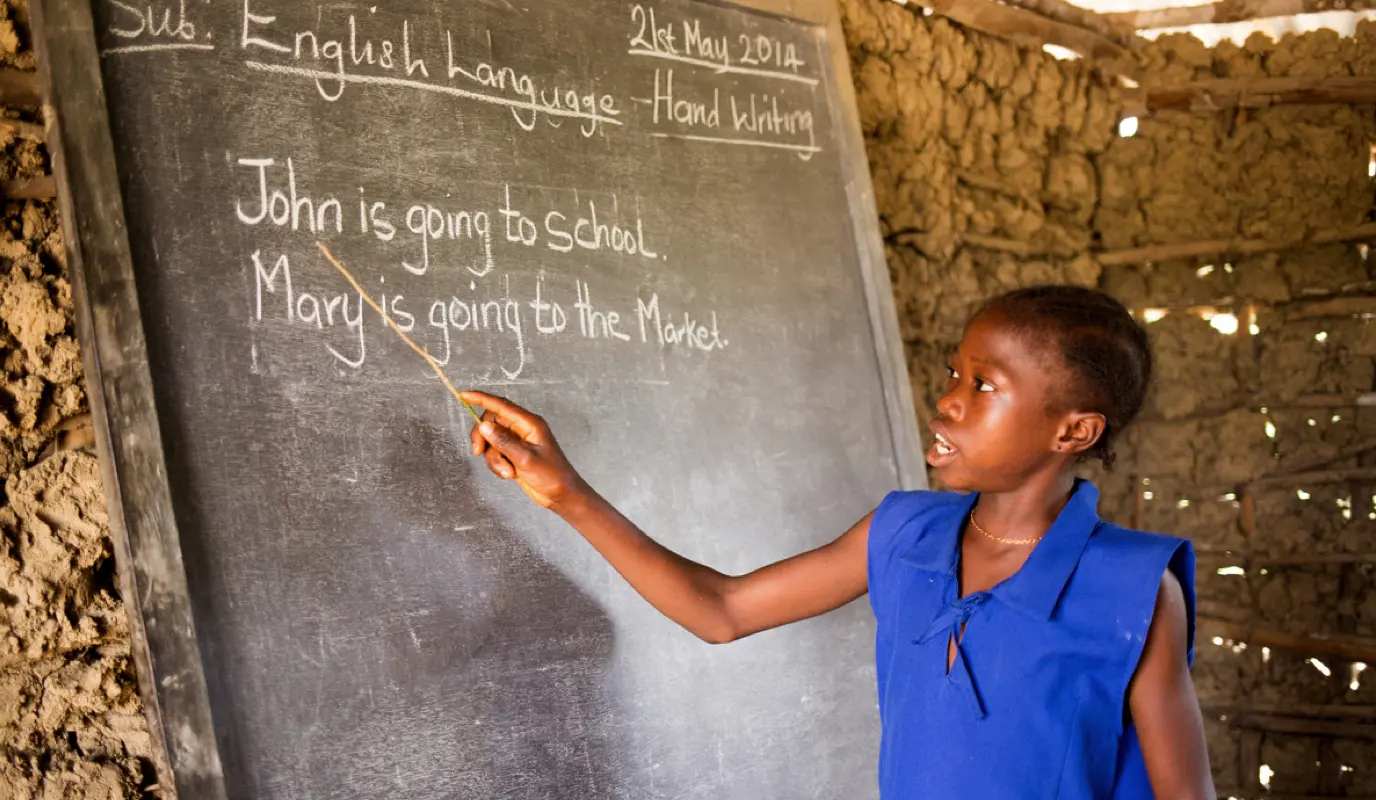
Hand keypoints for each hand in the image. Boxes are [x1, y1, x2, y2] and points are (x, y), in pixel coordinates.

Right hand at [462, 391, 590, 511]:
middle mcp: (522, 428)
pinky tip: (509, 474)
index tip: (464, 395)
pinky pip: (495, 453)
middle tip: (478, 452)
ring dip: (494, 458)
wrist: (561, 494)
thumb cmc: (551, 475)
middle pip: (491, 423)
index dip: (481, 398)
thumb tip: (484, 425)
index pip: (501, 405)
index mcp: (529, 423)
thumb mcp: (525, 458)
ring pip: (491, 441)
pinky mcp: (513, 453)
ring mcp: (517, 441)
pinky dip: (498, 465)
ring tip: (507, 472)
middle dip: (483, 438)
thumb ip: (503, 441)